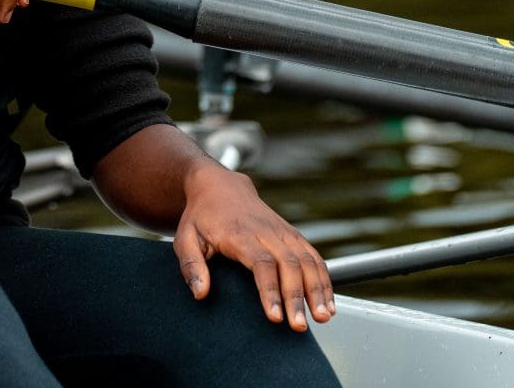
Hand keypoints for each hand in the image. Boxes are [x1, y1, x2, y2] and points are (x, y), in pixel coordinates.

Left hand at [173, 163, 335, 331]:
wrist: (220, 186)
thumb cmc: (201, 218)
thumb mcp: (185, 238)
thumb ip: (191, 265)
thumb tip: (201, 293)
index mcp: (240, 234)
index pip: (261, 263)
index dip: (270, 290)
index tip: (275, 316)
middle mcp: (266, 232)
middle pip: (289, 264)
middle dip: (297, 297)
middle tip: (299, 327)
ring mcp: (283, 232)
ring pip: (307, 260)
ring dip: (317, 289)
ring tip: (322, 318)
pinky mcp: (293, 234)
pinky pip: (314, 257)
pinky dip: (324, 279)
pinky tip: (328, 303)